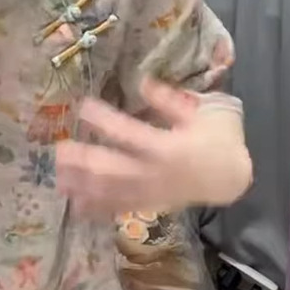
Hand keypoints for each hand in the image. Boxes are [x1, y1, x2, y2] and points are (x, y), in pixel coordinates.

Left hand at [56, 78, 251, 218]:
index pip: (130, 133)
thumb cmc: (217, 139)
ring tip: (58, 176)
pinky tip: (75, 204)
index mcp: (169, 147)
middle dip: (85, 160)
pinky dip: (98, 207)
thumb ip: (169, 100)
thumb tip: (143, 82)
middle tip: (58, 150)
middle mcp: (156, 173)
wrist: (231, 178)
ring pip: (113, 191)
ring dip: (84, 185)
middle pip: (114, 168)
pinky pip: (120, 207)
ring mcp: (151, 192)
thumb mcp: (199, 113)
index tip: (83, 107)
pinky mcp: (150, 204)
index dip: (105, 121)